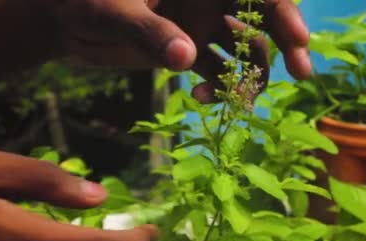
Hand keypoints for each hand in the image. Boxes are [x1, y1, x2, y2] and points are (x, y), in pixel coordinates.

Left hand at [53, 0, 310, 101]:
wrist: (61, 21)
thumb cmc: (81, 1)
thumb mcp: (111, 11)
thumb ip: (148, 30)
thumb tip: (188, 59)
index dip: (282, 9)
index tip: (298, 39)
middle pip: (264, 15)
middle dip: (287, 42)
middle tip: (303, 73)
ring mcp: (199, 24)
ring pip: (245, 50)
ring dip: (250, 77)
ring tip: (236, 105)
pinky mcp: (186, 51)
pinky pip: (217, 73)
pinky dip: (218, 91)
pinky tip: (199, 104)